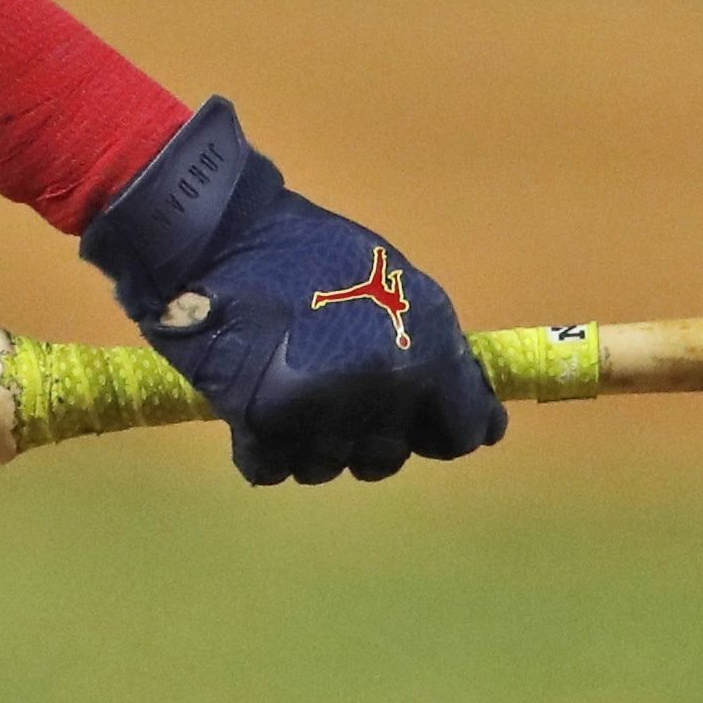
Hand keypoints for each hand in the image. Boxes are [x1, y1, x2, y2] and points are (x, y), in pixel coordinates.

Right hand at [74, 101, 505, 484]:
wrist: (222, 234)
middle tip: (332, 386)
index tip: (421, 424)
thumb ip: (435, 350)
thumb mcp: (398, 284)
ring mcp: (325, 410)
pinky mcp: (264, 424)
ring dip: (310, 441)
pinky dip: (262, 447)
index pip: (463, 433)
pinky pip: (272, 469)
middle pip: (388, 458)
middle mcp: (385, 387)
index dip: (440, 429)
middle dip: (365, 432)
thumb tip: (480, 420)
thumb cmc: (311, 251)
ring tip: (288, 386)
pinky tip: (254, 402)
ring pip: (327, 468)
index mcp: (427, 347)